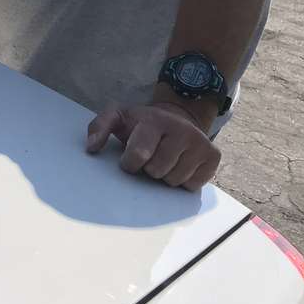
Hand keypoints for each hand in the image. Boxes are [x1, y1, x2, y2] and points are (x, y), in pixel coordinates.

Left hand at [86, 102, 221, 190]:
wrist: (177, 118)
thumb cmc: (142, 125)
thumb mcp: (118, 118)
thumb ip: (99, 126)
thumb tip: (90, 148)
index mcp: (155, 120)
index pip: (139, 154)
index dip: (130, 163)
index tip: (129, 159)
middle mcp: (181, 130)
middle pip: (157, 171)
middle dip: (149, 169)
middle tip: (150, 157)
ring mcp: (200, 142)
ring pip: (174, 180)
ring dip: (165, 176)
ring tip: (164, 160)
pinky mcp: (213, 156)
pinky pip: (192, 185)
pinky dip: (183, 181)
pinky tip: (179, 165)